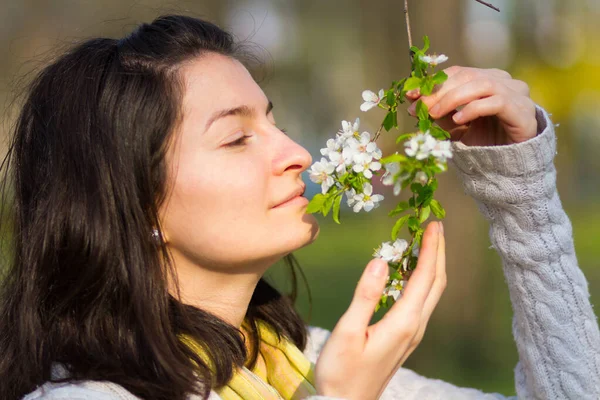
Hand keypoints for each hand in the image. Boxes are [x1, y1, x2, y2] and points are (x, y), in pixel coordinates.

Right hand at [314, 222, 445, 399]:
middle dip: (438, 252)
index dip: (431, 248)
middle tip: (435, 226)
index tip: (433, 223)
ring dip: (432, 265)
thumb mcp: (347, 332)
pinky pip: (421, 302)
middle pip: (436, 283)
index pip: (424, 277)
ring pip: (431, 293)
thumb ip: (365, 295)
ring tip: (426, 242)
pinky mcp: (405, 338)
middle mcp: (415, 326)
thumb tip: (381, 261)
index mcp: (404, 322)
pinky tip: (409, 273)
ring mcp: (412, 334)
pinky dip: (422, 280)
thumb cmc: (341, 371)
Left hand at [407, 66, 536, 145]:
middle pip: (466, 76)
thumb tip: (412, 102)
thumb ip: (438, 112)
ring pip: (480, 84)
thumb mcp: (455, 126)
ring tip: (433, 114)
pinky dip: (472, 109)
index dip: (433, 82)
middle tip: (419, 106)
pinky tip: (457, 120)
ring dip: (452, 99)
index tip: (411, 94)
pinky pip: (495, 102)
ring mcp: (515, 91)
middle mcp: (502, 79)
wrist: (512, 162)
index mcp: (486, 78)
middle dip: (438, 91)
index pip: (456, 73)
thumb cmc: (484, 141)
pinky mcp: (521, 108)